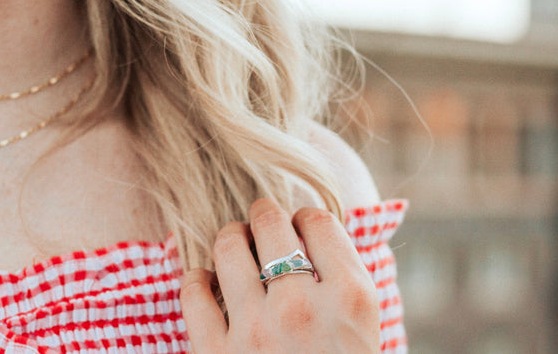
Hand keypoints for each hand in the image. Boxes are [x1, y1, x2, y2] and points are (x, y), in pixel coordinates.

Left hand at [180, 198, 379, 352]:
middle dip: (263, 217)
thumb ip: (343, 281)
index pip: (317, 221)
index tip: (298, 226)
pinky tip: (206, 283)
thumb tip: (307, 228)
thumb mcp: (365, 330)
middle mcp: (303, 307)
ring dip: (229, 239)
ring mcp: (255, 329)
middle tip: (260, 226)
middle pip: (270, 222)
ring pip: (227, 244)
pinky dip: (196, 280)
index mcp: (351, 299)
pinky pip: (192, 290)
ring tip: (234, 248)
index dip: (304, 217)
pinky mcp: (215, 352)